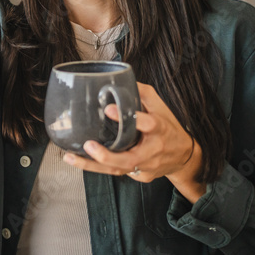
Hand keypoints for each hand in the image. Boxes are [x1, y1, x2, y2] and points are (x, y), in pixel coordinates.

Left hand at [63, 82, 206, 201]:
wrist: (184, 157)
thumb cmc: (169, 128)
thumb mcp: (161, 107)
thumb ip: (142, 93)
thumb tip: (120, 78)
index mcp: (160, 129)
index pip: (147, 123)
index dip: (128, 118)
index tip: (108, 109)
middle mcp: (153, 150)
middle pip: (130, 159)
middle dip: (107, 155)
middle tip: (88, 146)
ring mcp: (146, 166)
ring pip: (118, 170)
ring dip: (92, 166)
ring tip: (70, 158)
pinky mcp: (140, 176)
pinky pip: (117, 171)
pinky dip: (98, 168)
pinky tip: (80, 161)